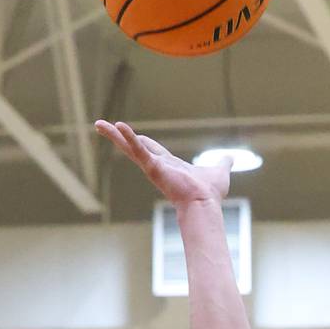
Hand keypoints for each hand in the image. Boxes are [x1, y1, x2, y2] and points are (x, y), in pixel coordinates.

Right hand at [94, 119, 229, 207]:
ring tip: (98, 124)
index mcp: (170, 165)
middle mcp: (158, 165)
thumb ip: (223, 163)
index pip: (151, 149)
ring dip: (114, 135)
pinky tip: (117, 126)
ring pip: (130, 147)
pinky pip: (138, 149)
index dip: (140, 140)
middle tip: (102, 126)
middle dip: (119, 136)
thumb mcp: (219, 171)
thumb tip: (231, 158)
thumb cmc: (210, 193)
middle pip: (135, 146)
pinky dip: (128, 138)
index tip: (127, 133)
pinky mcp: (153, 167)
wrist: (205, 204)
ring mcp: (154, 166)